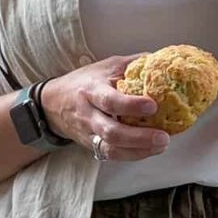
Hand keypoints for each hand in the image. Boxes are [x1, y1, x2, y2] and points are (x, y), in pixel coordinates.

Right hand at [39, 57, 169, 160]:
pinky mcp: (91, 145)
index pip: (110, 100)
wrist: (53, 103)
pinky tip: (149, 150)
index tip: (152, 106)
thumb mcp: (107, 66)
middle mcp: (88, 114)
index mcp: (92, 90)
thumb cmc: (85, 81)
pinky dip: (132, 155)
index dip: (131, 105)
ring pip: (111, 148)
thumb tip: (163, 61)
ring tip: (161, 146)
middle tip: (164, 137)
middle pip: (111, 132)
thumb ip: (133, 64)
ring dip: (139, 151)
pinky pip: (111, 155)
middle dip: (139, 137)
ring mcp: (89, 133)